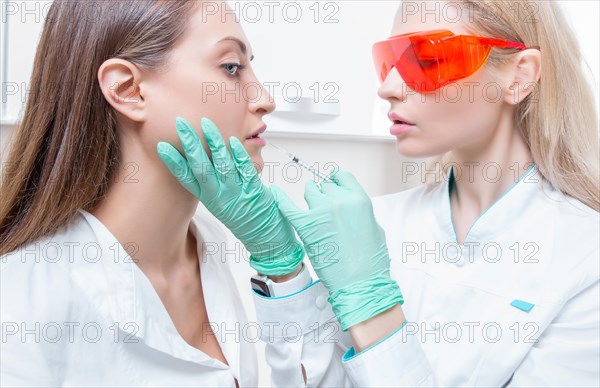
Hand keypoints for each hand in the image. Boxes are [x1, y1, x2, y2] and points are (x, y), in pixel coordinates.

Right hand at [156, 117, 303, 275]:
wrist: (263, 234)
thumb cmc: (239, 215)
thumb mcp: (217, 201)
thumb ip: (207, 181)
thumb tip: (196, 156)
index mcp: (208, 198)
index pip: (186, 178)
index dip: (174, 162)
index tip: (162, 147)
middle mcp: (219, 195)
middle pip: (201, 167)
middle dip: (191, 144)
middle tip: (182, 124)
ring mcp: (237, 192)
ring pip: (223, 164)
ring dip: (214, 142)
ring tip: (206, 124)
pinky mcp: (254, 189)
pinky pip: (245, 169)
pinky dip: (239, 154)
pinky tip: (233, 141)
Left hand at [271, 170, 402, 329]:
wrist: (360, 283)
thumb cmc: (370, 262)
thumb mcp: (373, 227)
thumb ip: (358, 211)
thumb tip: (348, 207)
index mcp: (359, 199)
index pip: (342, 176)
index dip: (336, 180)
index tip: (332, 184)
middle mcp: (340, 200)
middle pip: (325, 185)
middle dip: (325, 194)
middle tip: (325, 209)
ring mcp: (321, 211)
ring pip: (310, 191)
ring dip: (311, 198)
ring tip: (312, 211)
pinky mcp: (306, 225)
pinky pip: (288, 206)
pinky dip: (280, 198)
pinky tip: (274, 192)